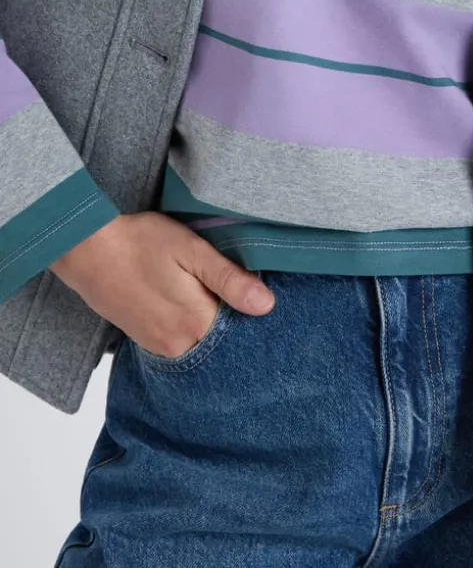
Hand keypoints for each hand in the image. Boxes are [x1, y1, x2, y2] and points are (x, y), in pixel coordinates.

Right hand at [49, 211, 274, 358]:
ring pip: (202, 343)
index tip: (259, 297)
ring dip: (213, 324)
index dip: (254, 315)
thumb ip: (229, 279)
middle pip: (222, 341)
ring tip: (214, 293)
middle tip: (236, 289)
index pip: (242, 333)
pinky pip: (181, 343)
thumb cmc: (141, 243)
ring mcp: (160, 347)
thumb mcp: (192, 250)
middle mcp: (178, 345)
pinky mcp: (146, 341)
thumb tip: (267, 305)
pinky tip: (192, 303)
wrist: (88, 250)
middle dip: (235, 321)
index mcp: (195, 322)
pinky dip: (193, 328)